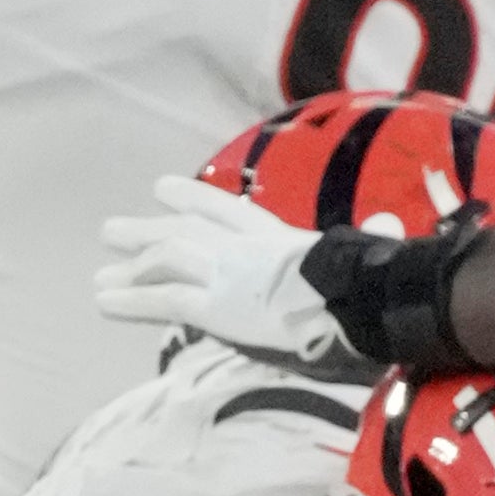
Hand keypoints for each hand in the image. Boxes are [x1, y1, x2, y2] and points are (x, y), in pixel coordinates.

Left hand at [97, 189, 367, 362]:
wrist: (356, 297)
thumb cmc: (372, 281)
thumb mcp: (372, 252)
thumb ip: (376, 237)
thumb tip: (394, 223)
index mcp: (280, 236)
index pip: (227, 210)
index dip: (192, 199)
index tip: (162, 189)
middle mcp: (243, 248)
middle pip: (185, 232)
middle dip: (146, 231)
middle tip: (110, 232)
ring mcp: (226, 274)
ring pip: (166, 262)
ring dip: (131, 271)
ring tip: (100, 280)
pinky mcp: (215, 306)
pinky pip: (163, 300)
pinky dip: (131, 300)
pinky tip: (104, 302)